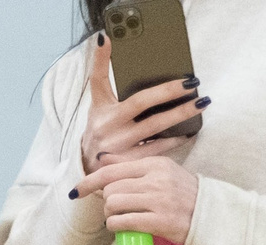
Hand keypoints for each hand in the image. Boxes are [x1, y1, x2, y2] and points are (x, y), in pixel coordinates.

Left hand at [79, 154, 201, 244]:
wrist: (209, 214)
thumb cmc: (181, 193)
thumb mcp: (160, 172)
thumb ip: (130, 166)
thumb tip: (101, 157)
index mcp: (155, 164)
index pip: (111, 171)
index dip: (89, 182)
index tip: (76, 191)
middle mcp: (156, 179)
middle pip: (110, 190)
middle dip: (108, 202)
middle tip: (119, 208)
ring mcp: (158, 200)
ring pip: (113, 205)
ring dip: (111, 215)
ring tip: (124, 216)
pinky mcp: (158, 221)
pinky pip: (121, 222)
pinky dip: (116, 226)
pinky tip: (124, 226)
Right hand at [80, 38, 201, 176]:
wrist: (85, 162)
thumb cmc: (98, 125)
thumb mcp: (97, 99)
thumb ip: (100, 70)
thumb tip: (104, 39)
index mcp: (107, 115)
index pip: (139, 100)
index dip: (164, 91)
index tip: (188, 80)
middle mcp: (113, 134)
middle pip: (152, 119)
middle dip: (178, 104)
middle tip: (198, 90)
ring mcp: (121, 151)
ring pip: (157, 135)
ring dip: (180, 120)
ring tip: (199, 106)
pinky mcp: (128, 164)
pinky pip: (156, 151)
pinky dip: (173, 140)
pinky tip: (187, 131)